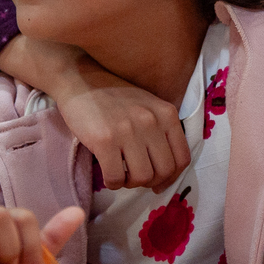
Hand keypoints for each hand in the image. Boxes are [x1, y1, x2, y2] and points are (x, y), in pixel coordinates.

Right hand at [40, 46, 191, 192]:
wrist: (80, 79)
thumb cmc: (115, 97)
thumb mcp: (149, 106)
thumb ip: (161, 131)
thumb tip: (166, 173)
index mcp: (167, 114)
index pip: (182, 158)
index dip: (172, 177)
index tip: (159, 183)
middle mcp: (152, 122)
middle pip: (164, 171)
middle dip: (151, 182)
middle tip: (135, 177)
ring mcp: (128, 131)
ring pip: (142, 178)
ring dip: (131, 183)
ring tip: (121, 173)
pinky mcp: (104, 140)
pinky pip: (115, 178)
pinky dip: (113, 183)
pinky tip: (108, 174)